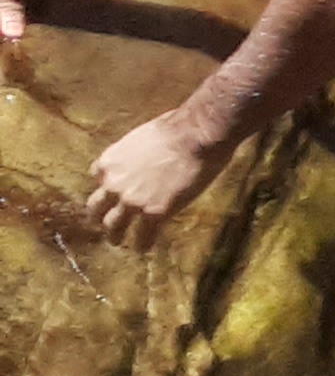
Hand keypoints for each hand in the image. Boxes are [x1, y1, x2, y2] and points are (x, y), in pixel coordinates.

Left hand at [89, 116, 230, 246]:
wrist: (196, 134)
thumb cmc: (177, 128)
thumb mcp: (142, 137)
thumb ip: (136, 154)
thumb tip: (147, 158)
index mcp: (110, 162)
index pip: (97, 178)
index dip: (107, 186)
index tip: (114, 193)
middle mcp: (114, 184)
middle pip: (96, 207)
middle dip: (100, 217)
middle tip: (107, 223)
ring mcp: (132, 201)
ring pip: (113, 226)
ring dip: (115, 236)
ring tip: (119, 242)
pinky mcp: (155, 212)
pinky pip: (144, 235)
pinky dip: (143, 244)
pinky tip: (146, 248)